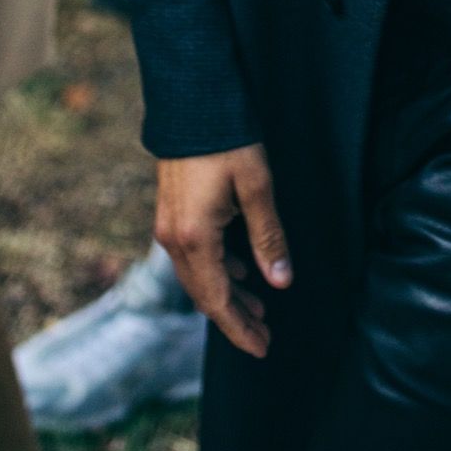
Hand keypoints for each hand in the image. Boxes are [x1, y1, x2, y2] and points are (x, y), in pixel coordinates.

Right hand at [155, 145, 292, 358]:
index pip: (217, 300)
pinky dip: (217, 272)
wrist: (193, 102)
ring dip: (227, 295)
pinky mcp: (172, 213)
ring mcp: (169, 226)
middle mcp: (174, 238)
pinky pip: (192, 257)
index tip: (262, 348)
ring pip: (197, 277)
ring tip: (259, 307)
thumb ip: (268, 237)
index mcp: (194, 238)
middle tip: (265, 335)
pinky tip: (239, 271)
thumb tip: (281, 280)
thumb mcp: (257, 188)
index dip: (240, 328)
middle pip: (205, 294)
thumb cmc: (228, 141)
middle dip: (234, 318)